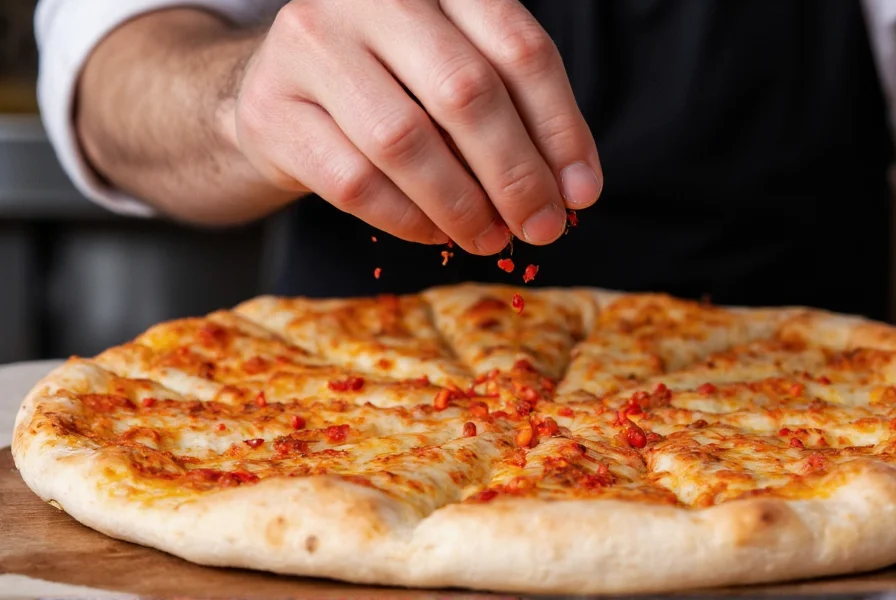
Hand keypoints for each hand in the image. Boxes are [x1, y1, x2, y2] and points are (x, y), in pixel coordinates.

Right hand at [231, 0, 602, 253]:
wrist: (276, 90)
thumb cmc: (383, 84)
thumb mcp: (446, 72)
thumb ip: (505, 110)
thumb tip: (570, 189)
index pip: (517, 47)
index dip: (561, 126)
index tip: (582, 190)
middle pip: (465, 91)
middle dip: (516, 173)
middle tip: (542, 226)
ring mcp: (311, 49)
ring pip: (405, 141)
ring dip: (462, 205)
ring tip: (490, 238)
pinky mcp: (272, 112)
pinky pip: (356, 181)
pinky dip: (407, 218)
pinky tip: (435, 233)